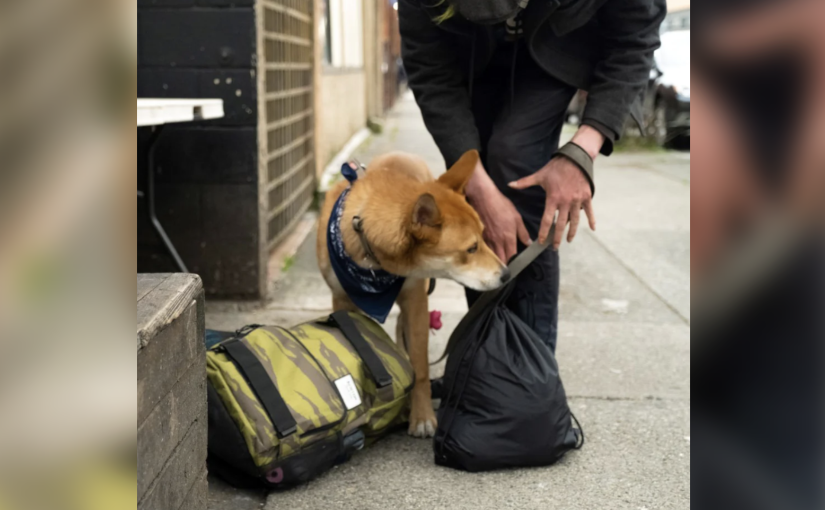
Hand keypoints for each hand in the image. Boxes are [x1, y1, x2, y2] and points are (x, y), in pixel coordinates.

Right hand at [465, 160, 531, 262]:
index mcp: (508, 237)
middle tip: (507, 271)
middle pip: (501, 260)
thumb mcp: (517, 217)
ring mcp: (488, 240)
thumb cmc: (502, 206)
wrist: (484, 198)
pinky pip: (485, 249)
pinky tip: (489, 255)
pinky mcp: (481, 236)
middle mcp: (498, 242)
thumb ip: (523, 232)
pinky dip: (488, 254)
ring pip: (492, 256)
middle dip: (504, 266)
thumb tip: (528, 243)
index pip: (512, 256)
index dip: (514, 264)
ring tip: (498, 266)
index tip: (516, 268)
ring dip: (495, 262)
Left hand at [508, 126, 601, 248]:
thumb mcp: (540, 175)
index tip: (541, 242)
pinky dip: (592, 220)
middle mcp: (565, 202)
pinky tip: (592, 228)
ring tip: (569, 240)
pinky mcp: (586, 197)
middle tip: (554, 247)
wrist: (576, 158)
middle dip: (557, 238)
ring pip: (575, 220)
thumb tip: (509, 185)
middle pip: (561, 224)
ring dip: (572, 232)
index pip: (547, 220)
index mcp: (553, 198)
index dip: (544, 232)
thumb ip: (524, 182)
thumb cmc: (556, 167)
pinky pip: (589, 211)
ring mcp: (577, 200)